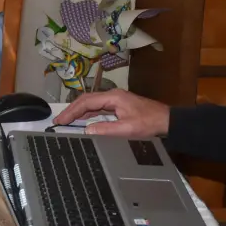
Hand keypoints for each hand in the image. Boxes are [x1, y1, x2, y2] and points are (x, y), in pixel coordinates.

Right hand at [51, 89, 169, 137]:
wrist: (167, 121)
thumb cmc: (149, 123)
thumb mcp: (127, 129)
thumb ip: (106, 129)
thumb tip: (87, 130)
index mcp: (113, 97)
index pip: (86, 101)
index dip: (71, 111)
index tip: (60, 120)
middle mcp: (113, 96)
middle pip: (87, 100)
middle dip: (71, 110)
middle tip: (58, 121)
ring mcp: (116, 101)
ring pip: (92, 104)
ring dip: (79, 112)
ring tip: (66, 121)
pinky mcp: (119, 107)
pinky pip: (98, 108)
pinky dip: (87, 114)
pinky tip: (82, 121)